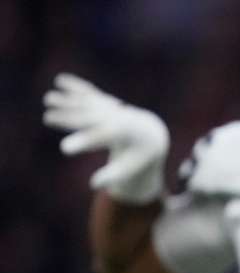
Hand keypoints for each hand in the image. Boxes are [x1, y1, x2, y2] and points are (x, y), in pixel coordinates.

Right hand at [43, 73, 168, 203]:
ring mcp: (114, 107)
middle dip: (70, 117)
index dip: (84, 142)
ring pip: (89, 102)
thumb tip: (94, 185)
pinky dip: (77, 86)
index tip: (65, 149)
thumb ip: (113, 176)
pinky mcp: (108, 101)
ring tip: (48, 99)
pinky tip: (61, 80)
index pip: (103, 137)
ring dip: (69, 99)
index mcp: (127, 134)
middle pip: (91, 117)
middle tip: (47, 119)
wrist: (150, 134)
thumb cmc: (138, 155)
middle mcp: (120, 117)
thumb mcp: (130, 168)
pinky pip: (92, 92)